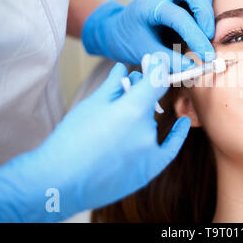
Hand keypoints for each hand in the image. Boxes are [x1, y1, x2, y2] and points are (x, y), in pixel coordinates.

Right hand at [0, 59, 189, 221]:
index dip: (156, 67)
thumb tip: (123, 69)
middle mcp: (147, 130)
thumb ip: (113, 85)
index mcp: (133, 109)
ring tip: (118, 116)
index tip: (155, 61)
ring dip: (140, 116)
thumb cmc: (72, 139)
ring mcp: (149, 152)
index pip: (156, 80)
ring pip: (149, 124)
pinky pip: (169, 149)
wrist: (59, 181)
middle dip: (138, 92)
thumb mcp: (92, 104)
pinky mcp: (148, 170)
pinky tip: (183, 123)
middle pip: (149, 103)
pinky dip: (177, 135)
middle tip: (127, 85)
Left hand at [82, 0, 214, 69]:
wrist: (117, 30)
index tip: (208, 56)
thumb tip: (195, 69)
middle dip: (203, 10)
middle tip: (209, 34)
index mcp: (148, 9)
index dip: (196, 36)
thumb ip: (170, 61)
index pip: (178, 17)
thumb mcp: (146, 55)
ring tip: (206, 15)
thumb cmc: (130, 42)